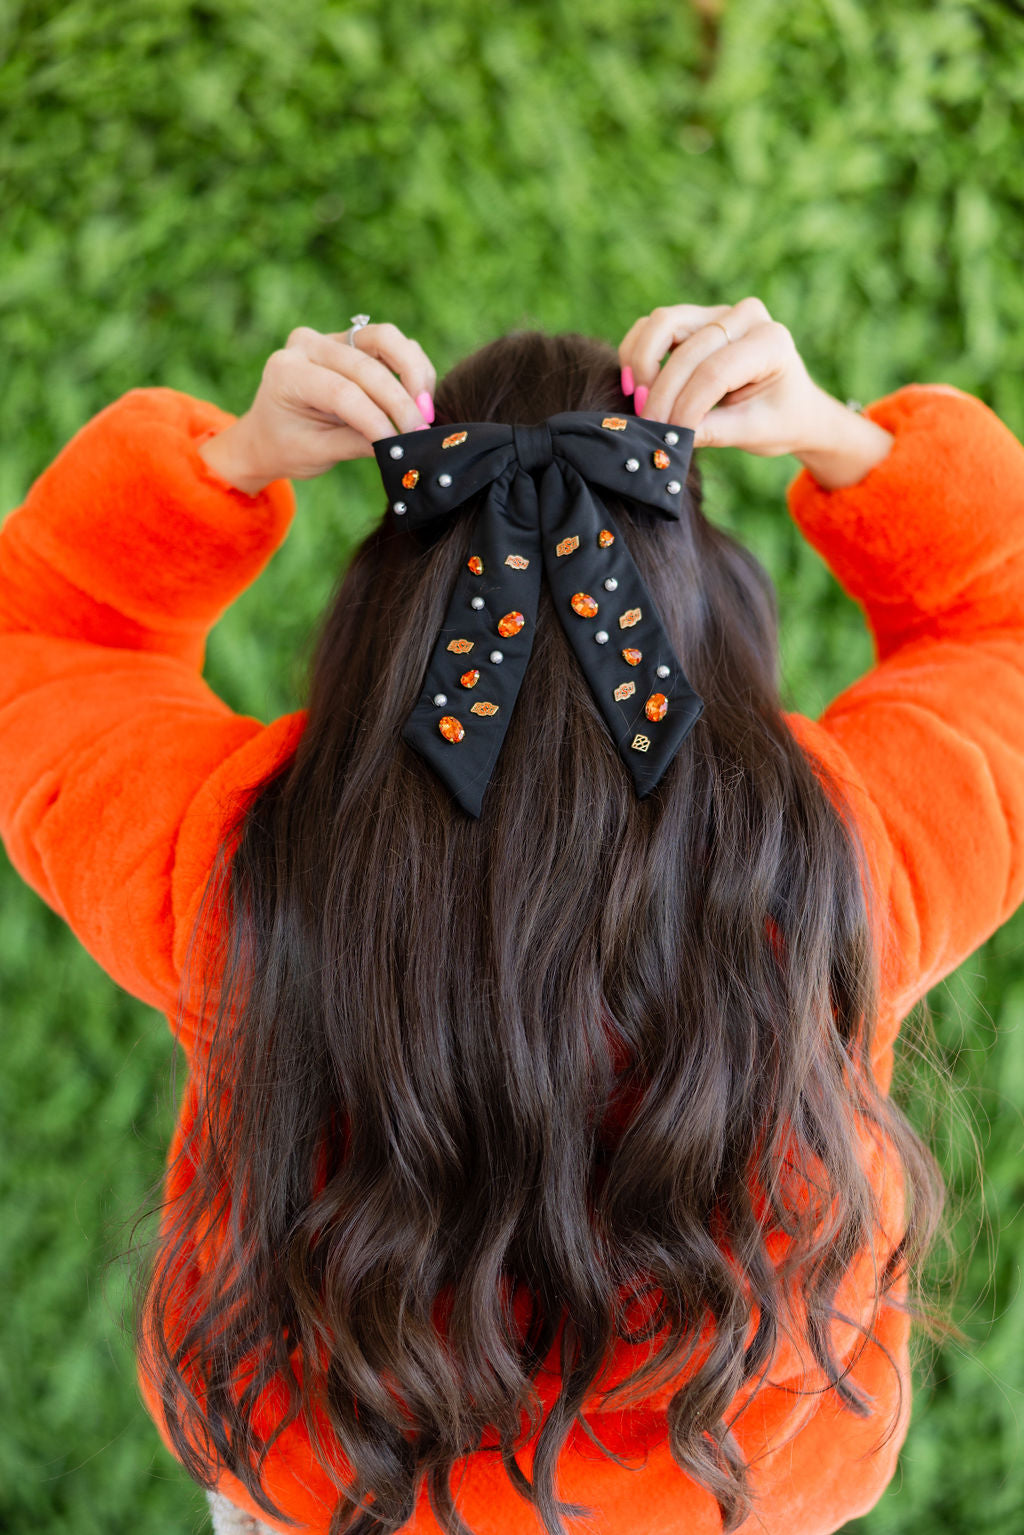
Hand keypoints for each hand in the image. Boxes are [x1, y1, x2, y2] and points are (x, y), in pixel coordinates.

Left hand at [199, 322, 437, 493]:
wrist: (269, 435)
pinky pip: (392, 344)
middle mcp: (307, 345)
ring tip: (424, 410)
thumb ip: (356, 444)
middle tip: (420, 431)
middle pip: (366, 363)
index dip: (375, 417)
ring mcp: (332, 338)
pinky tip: (420, 398)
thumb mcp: (315, 453)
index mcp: (287, 372)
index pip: (340, 391)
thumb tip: (401, 445)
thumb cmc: (286, 447)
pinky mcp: (354, 340)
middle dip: (399, 400)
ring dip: (413, 373)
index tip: (400, 442)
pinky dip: (412, 367)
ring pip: (385, 339)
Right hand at [617, 296, 893, 484]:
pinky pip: (653, 326)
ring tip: (641, 402)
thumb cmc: (777, 420)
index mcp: (771, 341)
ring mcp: (718, 313)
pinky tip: (637, 386)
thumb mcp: (753, 432)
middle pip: (686, 349)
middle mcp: (746, 316)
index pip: (716, 371)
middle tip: (650, 428)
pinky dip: (637, 352)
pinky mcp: (695, 318)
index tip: (669, 436)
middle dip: (662, 393)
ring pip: (662, 324)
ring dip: (643, 364)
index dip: (686, 406)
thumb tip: (667, 438)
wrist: (789, 406)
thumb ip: (712, 432)